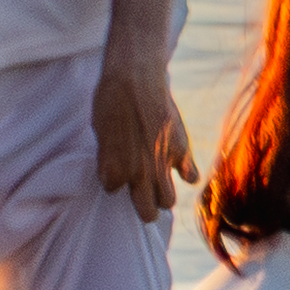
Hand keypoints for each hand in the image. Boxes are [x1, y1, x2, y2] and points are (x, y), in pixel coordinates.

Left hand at [93, 44, 197, 223]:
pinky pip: (191, 175)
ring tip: (161, 187)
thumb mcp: (99, 133)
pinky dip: (187, 174)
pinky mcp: (181, 150)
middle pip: (148, 212)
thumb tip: (113, 172)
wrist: (134, 77)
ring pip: (169, 201)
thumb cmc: (110, 100)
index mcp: (113, 172)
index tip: (115, 171)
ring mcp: (162, 165)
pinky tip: (183, 171)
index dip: (115, 180)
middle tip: (145, 202)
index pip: (114, 191)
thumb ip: (108, 158)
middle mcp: (138, 175)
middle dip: (146, 209)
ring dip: (165, 196)